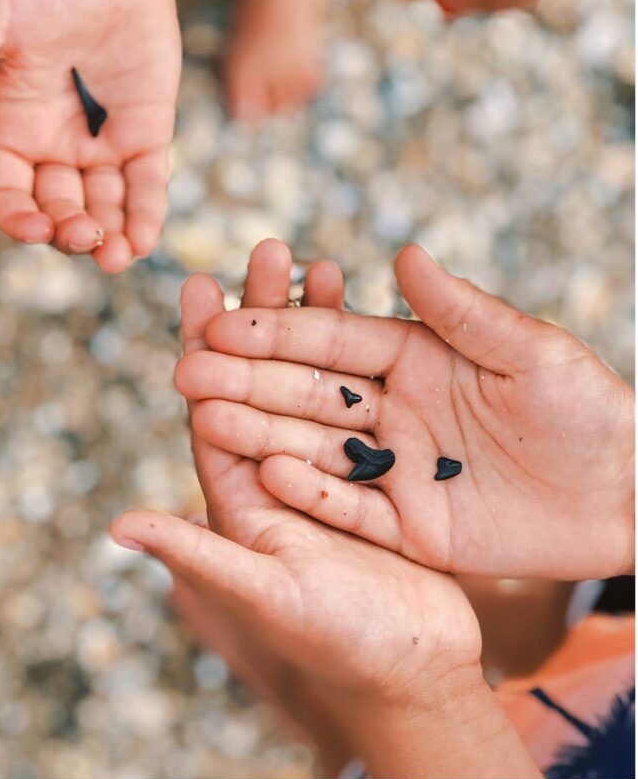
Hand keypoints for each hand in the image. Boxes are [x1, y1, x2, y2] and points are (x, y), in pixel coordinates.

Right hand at [0, 0, 180, 271]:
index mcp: (14, 132)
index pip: (7, 193)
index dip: (16, 218)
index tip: (34, 229)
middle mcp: (57, 148)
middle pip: (58, 209)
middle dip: (68, 230)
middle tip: (84, 236)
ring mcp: (104, 145)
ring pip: (103, 206)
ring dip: (109, 237)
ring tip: (117, 256)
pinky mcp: (148, 135)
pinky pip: (146, 185)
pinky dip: (146, 215)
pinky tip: (144, 241)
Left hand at [113, 245, 481, 708]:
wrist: (419, 670)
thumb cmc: (339, 642)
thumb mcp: (265, 597)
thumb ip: (198, 556)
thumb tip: (117, 523)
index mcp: (243, 496)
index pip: (213, 405)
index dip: (205, 344)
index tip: (197, 283)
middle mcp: (281, 470)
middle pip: (263, 376)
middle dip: (261, 312)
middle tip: (264, 249)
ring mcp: (332, 465)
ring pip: (314, 377)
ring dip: (314, 322)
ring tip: (318, 262)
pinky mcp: (379, 468)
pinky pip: (364, 399)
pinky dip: (363, 355)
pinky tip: (368, 310)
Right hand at [176, 243, 633, 579]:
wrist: (627, 492)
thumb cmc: (587, 407)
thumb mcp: (528, 352)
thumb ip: (462, 311)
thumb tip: (402, 253)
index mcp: (414, 356)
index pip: (333, 338)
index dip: (276, 327)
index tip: (219, 318)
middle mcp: (394, 407)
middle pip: (308, 390)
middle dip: (246, 378)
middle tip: (184, 369)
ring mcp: (398, 467)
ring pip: (315, 446)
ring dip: (260, 431)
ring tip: (203, 417)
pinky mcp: (410, 525)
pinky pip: (352, 508)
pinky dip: (312, 492)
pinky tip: (267, 473)